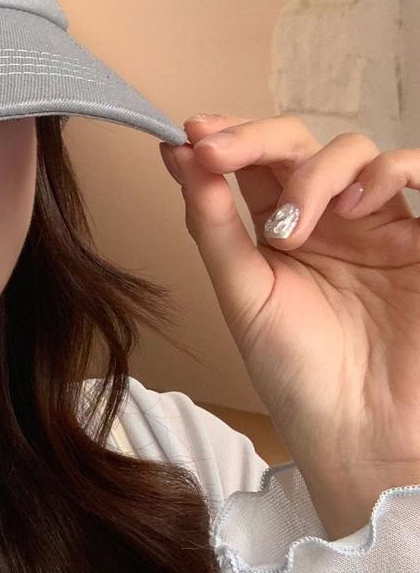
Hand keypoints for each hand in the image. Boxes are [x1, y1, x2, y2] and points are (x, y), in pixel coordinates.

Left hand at [159, 113, 419, 537]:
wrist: (364, 438)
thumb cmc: (298, 374)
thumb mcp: (242, 293)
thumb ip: (214, 224)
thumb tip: (177, 155)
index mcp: (279, 228)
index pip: (252, 161)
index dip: (225, 138)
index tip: (189, 135)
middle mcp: (327, 218)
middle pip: (296, 143)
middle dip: (252, 138)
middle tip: (213, 152)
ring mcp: (378, 225)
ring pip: (351, 151)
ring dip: (311, 172)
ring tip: (288, 228)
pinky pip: (417, 171)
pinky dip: (388, 171)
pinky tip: (355, 205)